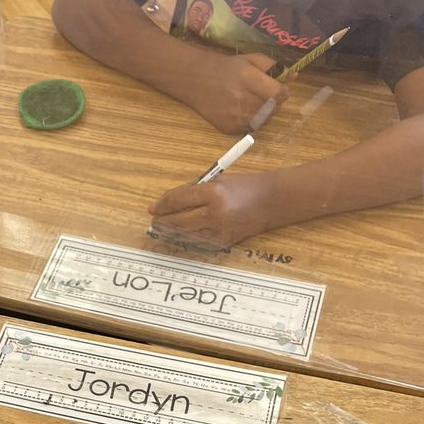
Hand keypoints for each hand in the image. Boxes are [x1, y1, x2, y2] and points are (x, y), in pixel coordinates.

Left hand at [149, 172, 269, 247]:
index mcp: (212, 192)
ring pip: (186, 235)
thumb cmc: (242, 186)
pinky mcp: (225, 242)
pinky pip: (199, 242)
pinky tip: (179, 236)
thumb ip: (193, 190)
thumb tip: (167, 201)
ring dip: (172, 233)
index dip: (162, 205)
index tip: (152, 209)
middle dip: (163, 222)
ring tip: (162, 229)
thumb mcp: (217, 180)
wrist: (271, 201)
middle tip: (154, 222)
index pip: (178, 200)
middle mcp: (215, 213)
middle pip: (179, 221)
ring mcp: (220, 230)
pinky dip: (187, 239)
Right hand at [190, 52, 288, 134]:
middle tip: (266, 96)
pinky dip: (253, 121)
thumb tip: (294, 76)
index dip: (283, 92)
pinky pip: (251, 128)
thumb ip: (273, 67)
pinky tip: (244, 111)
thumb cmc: (228, 69)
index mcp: (247, 79)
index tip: (280, 89)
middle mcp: (241, 99)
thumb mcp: (251, 60)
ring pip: (264, 121)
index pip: (277, 93)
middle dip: (274, 103)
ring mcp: (235, 117)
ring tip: (255, 103)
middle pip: (273, 109)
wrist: (198, 82)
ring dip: (265, 113)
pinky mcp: (230, 128)